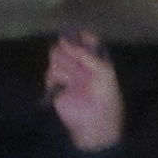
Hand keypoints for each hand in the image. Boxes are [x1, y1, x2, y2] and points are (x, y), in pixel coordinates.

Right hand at [44, 32, 123, 151]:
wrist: (95, 123)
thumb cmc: (106, 97)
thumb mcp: (104, 72)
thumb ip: (89, 56)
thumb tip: (70, 44)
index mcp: (97, 64)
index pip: (88, 45)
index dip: (83, 38)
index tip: (78, 33)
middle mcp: (82, 68)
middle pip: (69, 49)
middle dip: (68, 46)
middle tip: (65, 44)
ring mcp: (69, 77)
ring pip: (58, 59)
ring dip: (61, 60)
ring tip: (66, 68)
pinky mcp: (58, 88)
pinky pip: (51, 74)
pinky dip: (54, 75)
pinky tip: (61, 83)